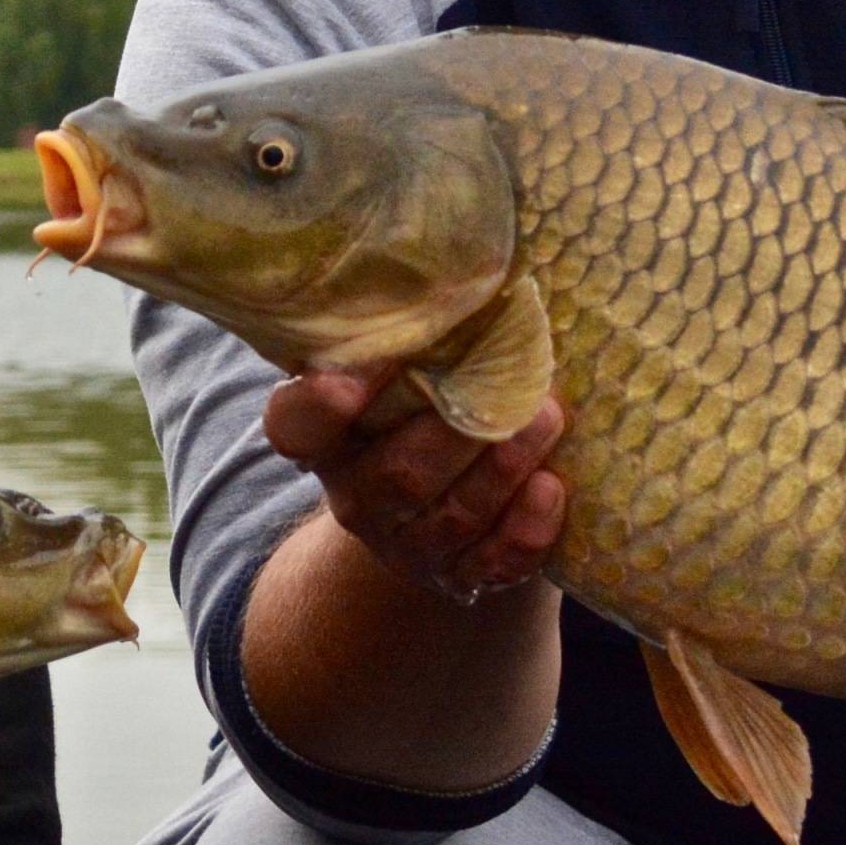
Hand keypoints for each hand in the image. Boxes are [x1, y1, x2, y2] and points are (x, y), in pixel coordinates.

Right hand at [262, 368, 566, 602]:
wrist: (442, 509)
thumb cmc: (425, 414)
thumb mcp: (404, 377)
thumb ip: (417, 341)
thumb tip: (470, 266)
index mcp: (329, 436)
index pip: (295, 425)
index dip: (320, 406)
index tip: (352, 379)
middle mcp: (356, 494)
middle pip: (397, 475)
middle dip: (461, 433)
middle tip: (516, 386)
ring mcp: (407, 544)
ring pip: (453, 517)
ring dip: (505, 468)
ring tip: (549, 419)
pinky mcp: (459, 578)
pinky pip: (492, 564)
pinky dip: (525, 530)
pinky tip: (550, 489)